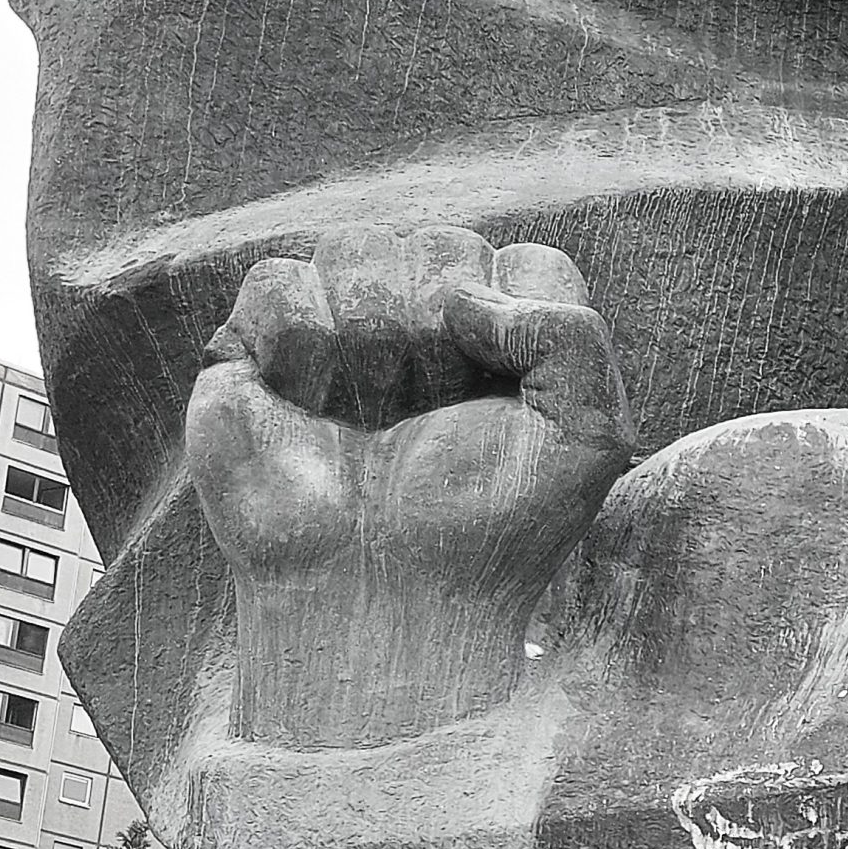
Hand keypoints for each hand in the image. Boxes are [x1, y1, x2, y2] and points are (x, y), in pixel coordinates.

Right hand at [186, 225, 635, 747]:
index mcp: (511, 328)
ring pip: (357, 244)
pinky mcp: (258, 345)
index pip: (525, 262)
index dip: (514, 325)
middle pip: (441, 244)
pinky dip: (299, 343)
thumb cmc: (492, 524)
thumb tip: (466, 292)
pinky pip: (278, 280)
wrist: (384, 603)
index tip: (503, 397)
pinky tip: (307, 404)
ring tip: (370, 415)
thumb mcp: (589, 435)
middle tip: (427, 417)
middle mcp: (430, 313)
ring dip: (369, 339)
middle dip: (440, 338)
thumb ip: (573, 331)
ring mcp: (344, 324)